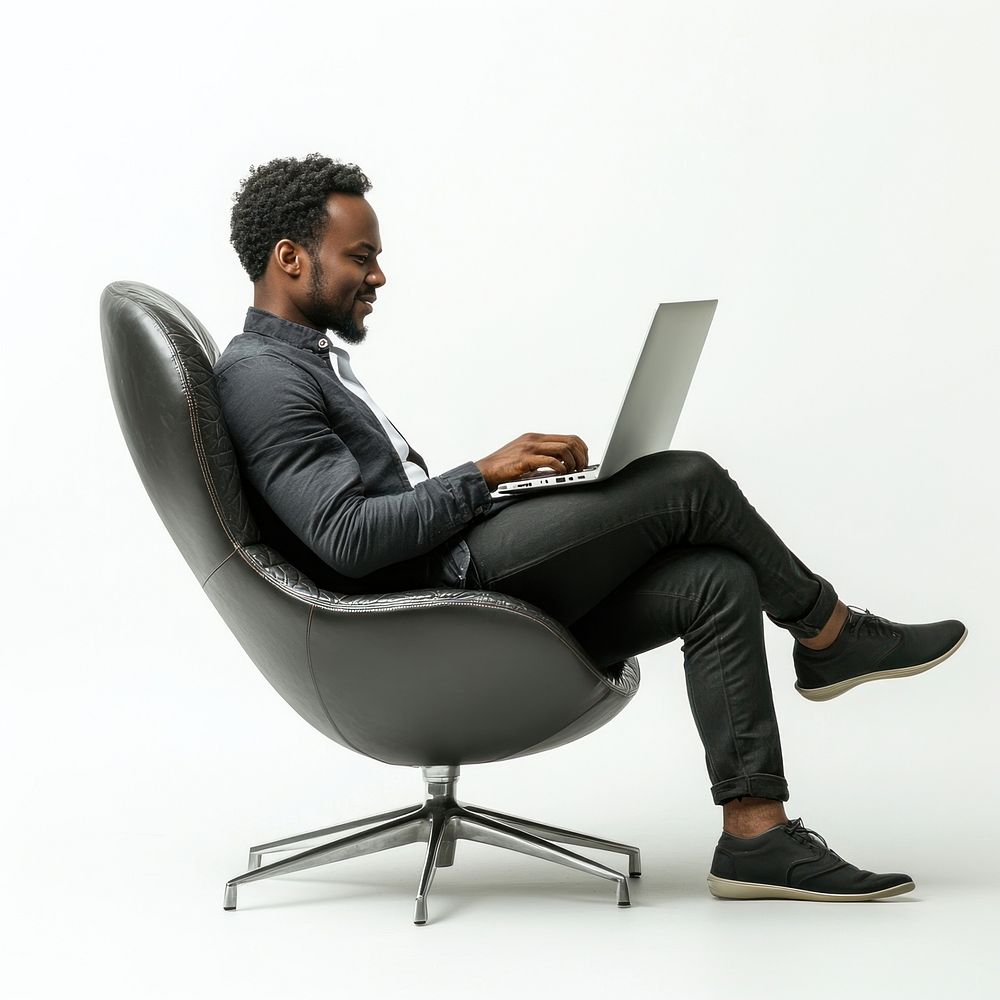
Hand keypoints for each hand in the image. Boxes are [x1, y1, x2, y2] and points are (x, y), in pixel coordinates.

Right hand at [474, 432, 588, 489]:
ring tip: (572, 472)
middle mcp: (534, 439)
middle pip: (570, 441)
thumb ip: (541, 456)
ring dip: (573, 462)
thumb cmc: (504, 467)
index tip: (583, 461)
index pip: (568, 437)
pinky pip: (550, 461)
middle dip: (581, 456)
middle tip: (582, 469)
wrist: (484, 471)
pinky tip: (560, 474)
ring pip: (563, 448)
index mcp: (535, 437)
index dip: (581, 449)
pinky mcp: (524, 460)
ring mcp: (529, 448)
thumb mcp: (525, 456)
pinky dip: (560, 468)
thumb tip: (562, 464)